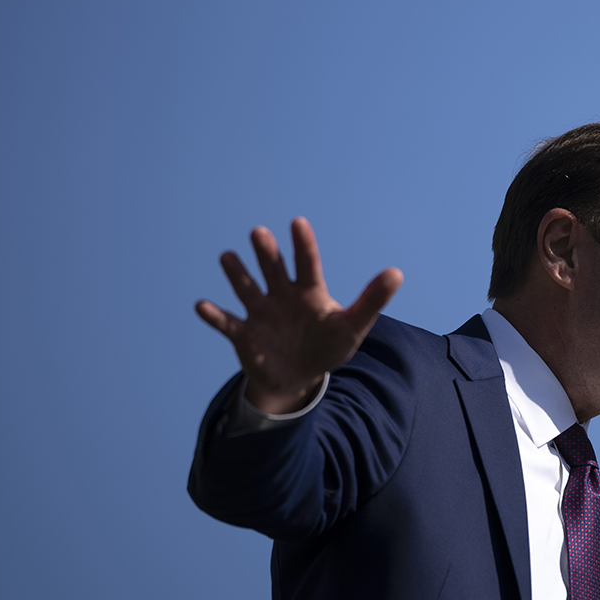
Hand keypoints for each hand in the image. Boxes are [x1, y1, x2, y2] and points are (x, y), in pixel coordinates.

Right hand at [195, 217, 402, 413]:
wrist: (299, 377)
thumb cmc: (328, 346)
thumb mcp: (353, 326)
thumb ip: (372, 300)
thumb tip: (397, 272)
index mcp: (309, 291)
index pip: (307, 263)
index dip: (303, 244)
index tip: (298, 222)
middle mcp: (282, 296)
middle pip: (273, 269)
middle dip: (266, 252)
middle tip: (259, 232)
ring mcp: (260, 314)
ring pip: (246, 289)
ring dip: (237, 274)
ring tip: (228, 257)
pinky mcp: (243, 335)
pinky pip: (226, 323)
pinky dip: (213, 316)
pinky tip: (202, 305)